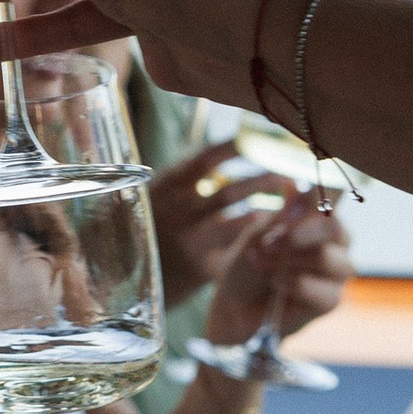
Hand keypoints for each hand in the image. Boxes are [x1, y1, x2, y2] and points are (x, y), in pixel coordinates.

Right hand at [147, 139, 278, 306]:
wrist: (123, 277)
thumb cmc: (147, 228)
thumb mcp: (155, 194)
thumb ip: (185, 177)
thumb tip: (228, 148)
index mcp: (165, 187)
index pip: (205, 159)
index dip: (237, 147)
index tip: (264, 137)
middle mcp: (176, 212)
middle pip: (230, 191)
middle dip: (264, 180)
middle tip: (288, 172)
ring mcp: (189, 242)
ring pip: (239, 221)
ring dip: (269, 209)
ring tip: (289, 201)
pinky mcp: (200, 267)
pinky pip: (239, 249)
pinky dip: (258, 237)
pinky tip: (275, 230)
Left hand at [204, 190, 349, 348]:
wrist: (235, 306)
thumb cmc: (247, 266)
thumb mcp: (257, 235)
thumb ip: (281, 216)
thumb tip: (296, 186)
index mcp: (319, 219)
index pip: (331, 200)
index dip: (313, 199)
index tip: (287, 202)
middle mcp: (336, 243)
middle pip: (334, 228)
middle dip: (296, 234)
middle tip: (267, 243)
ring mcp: (337, 272)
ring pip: (326, 257)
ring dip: (288, 261)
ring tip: (262, 264)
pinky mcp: (331, 300)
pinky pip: (321, 288)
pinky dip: (292, 284)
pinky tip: (275, 283)